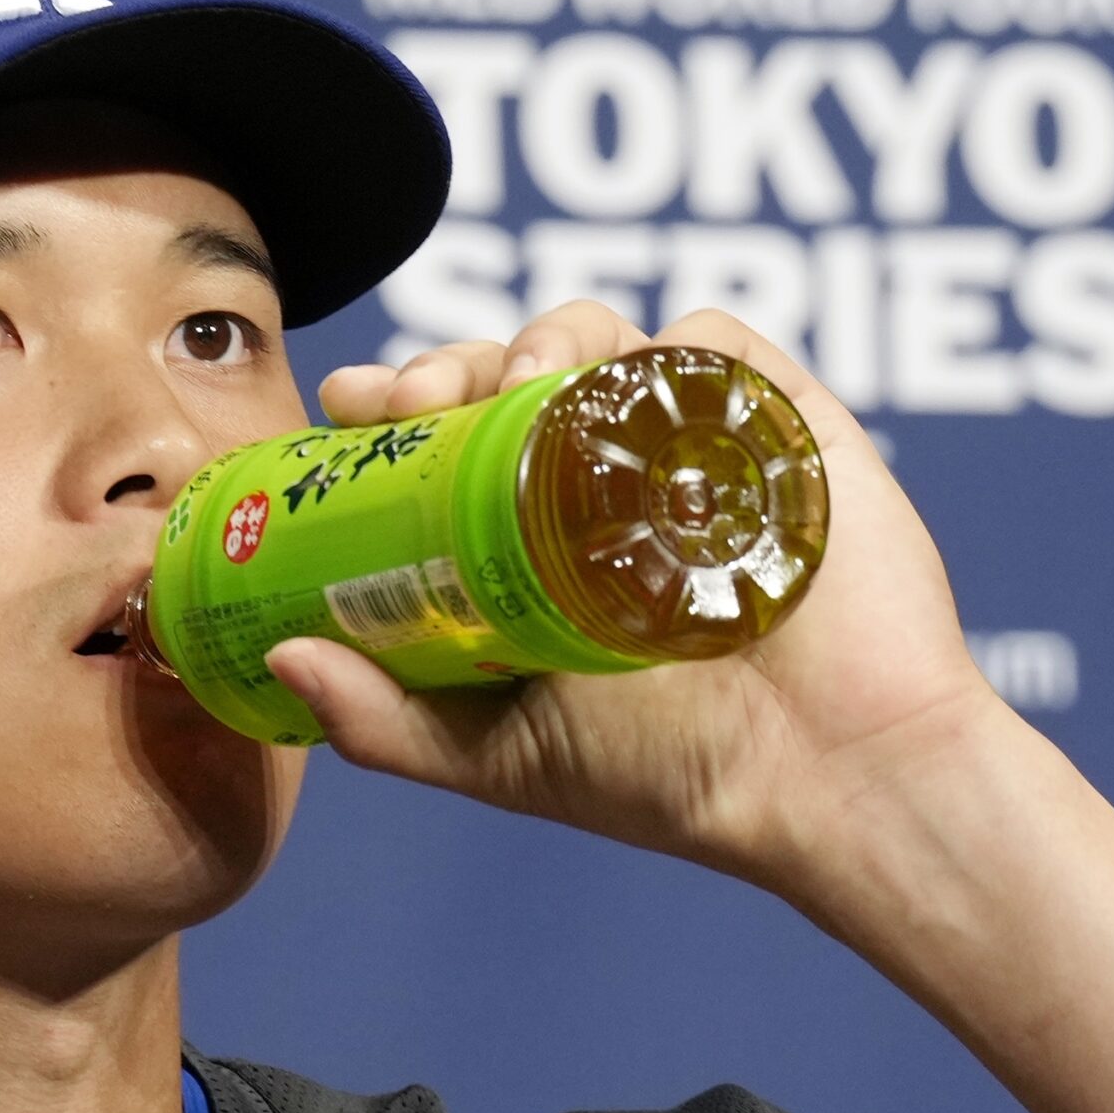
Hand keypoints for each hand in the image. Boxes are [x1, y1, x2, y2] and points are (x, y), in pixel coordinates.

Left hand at [265, 302, 1008, 898]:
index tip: (349, 406)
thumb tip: (282, 660)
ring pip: (596, 336)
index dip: (386, 409)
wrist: (831, 778)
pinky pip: (712, 340)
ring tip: (518, 381)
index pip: (437, 441)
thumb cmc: (668, 776)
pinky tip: (629, 380)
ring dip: (542, 334)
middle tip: (420, 394)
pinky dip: (665, 339)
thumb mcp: (500, 757)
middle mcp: (601, 484)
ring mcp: (690, 447)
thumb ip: (388, 721)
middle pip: (502, 372)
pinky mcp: (780, 424)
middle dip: (447, 360)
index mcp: (527, 541)